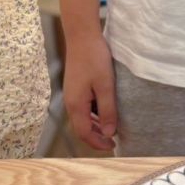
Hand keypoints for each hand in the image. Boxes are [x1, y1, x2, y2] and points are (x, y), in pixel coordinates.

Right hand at [63, 32, 116, 150]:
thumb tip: (110, 133)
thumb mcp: (105, 86)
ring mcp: (72, 95)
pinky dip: (94, 115)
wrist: (82, 37)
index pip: (84, 133)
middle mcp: (71, 103)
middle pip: (81, 128)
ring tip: (112, 130)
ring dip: (96, 126)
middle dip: (96, 137)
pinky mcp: (75, 88)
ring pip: (82, 118)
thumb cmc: (95, 60)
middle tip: (114, 141)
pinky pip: (83, 108)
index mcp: (76, 105)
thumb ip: (107, 110)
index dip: (97, 143)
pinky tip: (106, 112)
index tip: (113, 147)